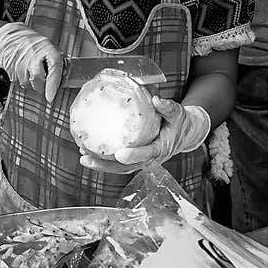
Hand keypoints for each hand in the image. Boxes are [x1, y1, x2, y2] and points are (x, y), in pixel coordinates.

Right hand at [0, 22, 63, 101]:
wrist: (9, 36)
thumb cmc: (31, 43)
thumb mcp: (47, 47)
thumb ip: (53, 62)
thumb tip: (61, 80)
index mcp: (46, 48)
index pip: (54, 67)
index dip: (53, 84)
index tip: (51, 96)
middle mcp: (33, 53)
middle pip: (38, 77)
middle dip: (41, 86)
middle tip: (42, 84)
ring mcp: (20, 60)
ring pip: (26, 82)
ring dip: (30, 82)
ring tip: (30, 71)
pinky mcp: (10, 67)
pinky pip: (17, 80)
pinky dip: (21, 79)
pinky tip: (22, 70)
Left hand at [80, 97, 210, 173]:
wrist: (184, 135)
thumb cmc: (179, 123)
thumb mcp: (177, 113)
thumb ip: (167, 107)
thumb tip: (156, 99)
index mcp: (160, 149)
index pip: (146, 154)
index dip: (134, 155)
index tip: (120, 154)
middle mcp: (149, 159)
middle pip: (126, 167)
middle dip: (105, 165)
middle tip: (87, 157)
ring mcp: (141, 161)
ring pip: (119, 168)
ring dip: (100, 165)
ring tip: (83, 157)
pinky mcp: (135, 160)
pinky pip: (117, 164)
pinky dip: (103, 161)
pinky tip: (88, 154)